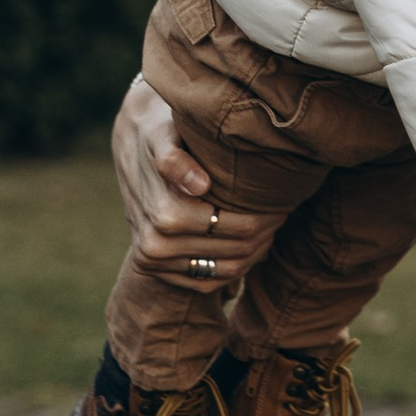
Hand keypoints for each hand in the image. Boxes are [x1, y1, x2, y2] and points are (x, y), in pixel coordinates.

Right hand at [109, 78, 282, 276]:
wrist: (132, 146)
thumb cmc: (159, 133)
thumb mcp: (166, 136)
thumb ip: (177, 159)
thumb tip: (199, 185)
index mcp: (164, 215)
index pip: (240, 228)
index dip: (268, 215)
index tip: (283, 198)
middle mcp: (155, 246)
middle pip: (237, 251)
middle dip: (266, 231)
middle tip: (282, 209)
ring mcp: (156, 263)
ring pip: (227, 270)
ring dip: (255, 251)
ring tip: (268, 224)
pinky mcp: (159, 273)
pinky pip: (209, 282)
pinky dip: (234, 267)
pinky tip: (247, 243)